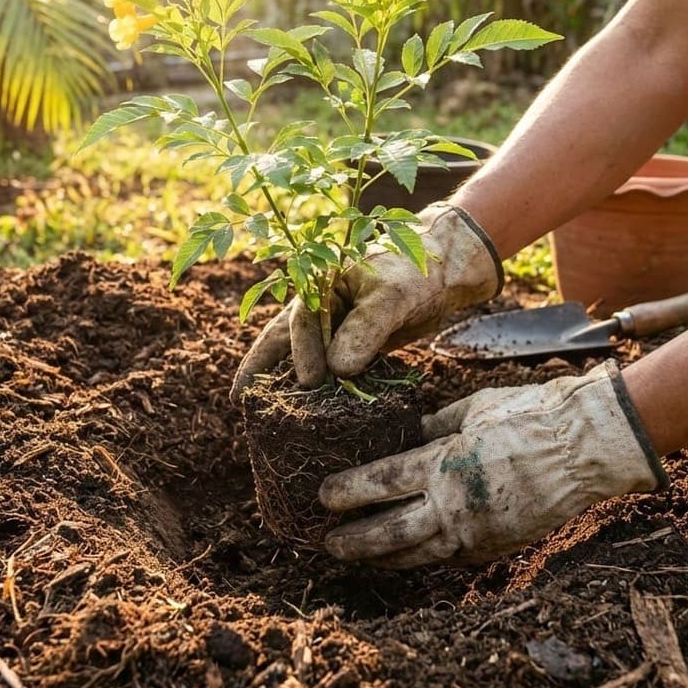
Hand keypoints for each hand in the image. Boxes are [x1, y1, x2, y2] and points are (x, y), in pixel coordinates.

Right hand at [230, 202, 502, 402]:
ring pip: (300, 357)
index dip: (301, 352)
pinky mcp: (352, 348)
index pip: (300, 322)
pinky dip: (320, 390)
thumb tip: (337, 369)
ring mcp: (334, 329)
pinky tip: (308, 412)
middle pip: (281, 339)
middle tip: (242, 403)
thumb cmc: (416, 273)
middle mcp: (319, 307)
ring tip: (261, 413)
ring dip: (285, 382)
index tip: (310, 380)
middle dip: (262, 369)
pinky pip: (328, 370)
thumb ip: (366, 328)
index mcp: (320, 284)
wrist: (445, 274)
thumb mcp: (393, 296)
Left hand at [319, 361, 666, 568]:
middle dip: (353, 540)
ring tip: (357, 558)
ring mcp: (476, 532)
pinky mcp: (496, 547)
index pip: (381, 483)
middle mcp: (454, 505)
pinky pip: (449, 559)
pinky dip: (422, 559)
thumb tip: (403, 435)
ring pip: (417, 555)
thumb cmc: (529, 416)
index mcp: (444, 464)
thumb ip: (432, 427)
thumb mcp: (471, 409)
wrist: (586, 447)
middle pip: (389, 532)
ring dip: (382, 558)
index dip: (348, 492)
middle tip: (327, 542)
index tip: (323, 496)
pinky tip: (405, 558)